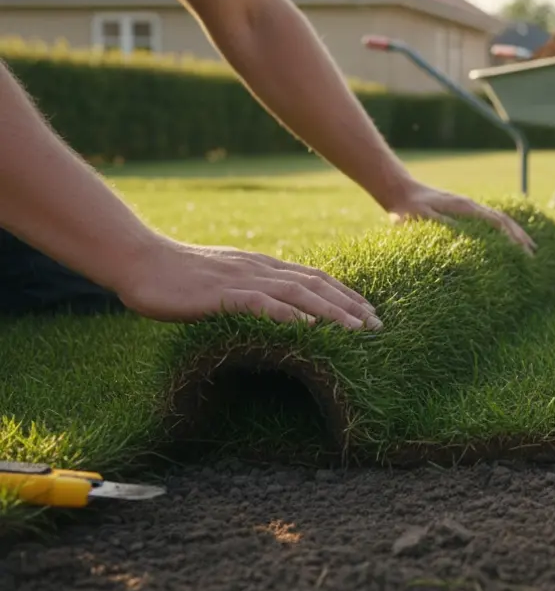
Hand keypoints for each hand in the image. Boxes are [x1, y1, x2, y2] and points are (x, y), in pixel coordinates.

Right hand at [114, 237, 381, 329]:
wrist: (140, 261)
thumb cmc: (180, 277)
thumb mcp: (225, 282)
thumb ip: (252, 292)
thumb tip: (277, 312)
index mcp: (263, 266)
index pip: (315, 278)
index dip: (346, 294)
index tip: (371, 312)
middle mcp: (260, 269)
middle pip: (316, 285)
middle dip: (350, 305)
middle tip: (378, 326)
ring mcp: (243, 280)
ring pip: (298, 294)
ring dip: (332, 312)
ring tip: (358, 329)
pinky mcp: (222, 294)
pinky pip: (261, 304)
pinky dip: (288, 315)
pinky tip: (309, 328)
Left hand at [383, 181, 536, 254]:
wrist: (398, 190)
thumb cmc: (407, 209)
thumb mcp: (422, 220)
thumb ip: (444, 227)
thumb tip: (468, 238)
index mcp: (465, 208)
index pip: (497, 223)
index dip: (512, 238)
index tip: (524, 254)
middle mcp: (471, 206)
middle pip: (504, 220)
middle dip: (520, 237)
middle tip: (533, 254)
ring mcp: (468, 207)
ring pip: (499, 219)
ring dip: (515, 233)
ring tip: (528, 247)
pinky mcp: (463, 211)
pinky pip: (490, 220)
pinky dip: (503, 230)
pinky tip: (506, 240)